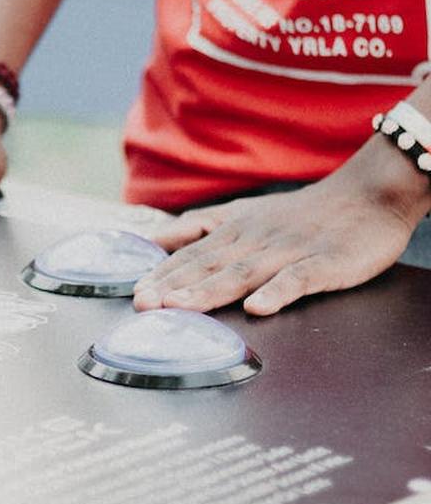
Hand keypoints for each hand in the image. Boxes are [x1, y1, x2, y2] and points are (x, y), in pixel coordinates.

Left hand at [132, 140, 429, 316]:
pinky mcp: (323, 263)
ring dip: (210, 290)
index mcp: (237, 230)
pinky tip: (257, 308)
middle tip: (143, 304)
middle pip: (209, 265)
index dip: (162, 274)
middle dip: (173, 285)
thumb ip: (201, 227)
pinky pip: (297, 279)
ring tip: (182, 307)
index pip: (192, 254)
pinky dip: (276, 292)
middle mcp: (256, 239)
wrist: (369, 194)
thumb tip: (155, 239)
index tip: (134, 292)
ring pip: (243, 272)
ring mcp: (289, 251)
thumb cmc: (306, 212)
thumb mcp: (246, 212)